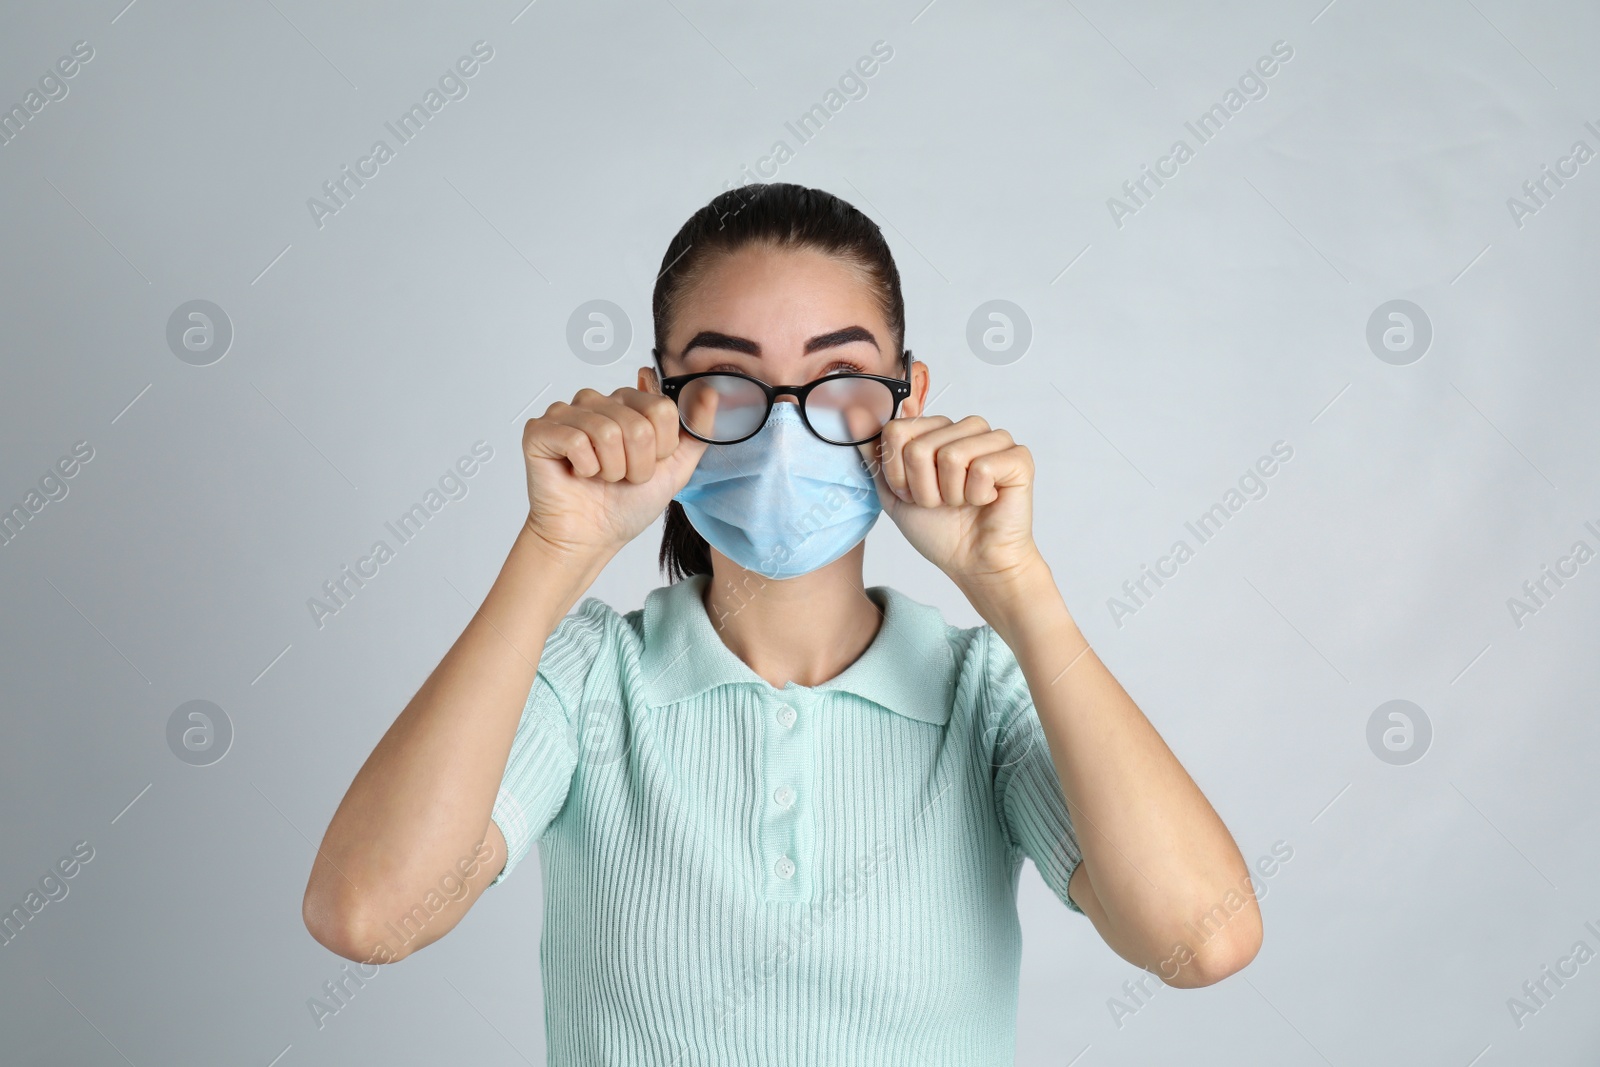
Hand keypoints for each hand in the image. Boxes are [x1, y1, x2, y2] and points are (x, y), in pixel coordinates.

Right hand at [522, 386, 706, 563]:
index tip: (647, 464)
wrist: (591, 537)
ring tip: (600, 477)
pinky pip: (576, 440)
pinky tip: (577, 474)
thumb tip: (711, 391)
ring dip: (611, 470)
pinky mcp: (540, 430)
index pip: (661, 408)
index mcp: (628, 403)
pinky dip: (584, 468)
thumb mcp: (675, 468)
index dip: (661, 448)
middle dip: (637, 465)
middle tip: (621, 477)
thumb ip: (696, 430)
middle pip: (637, 424)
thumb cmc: (625, 503)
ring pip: (607, 433)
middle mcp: (597, 401)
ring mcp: (566, 412)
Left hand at [860, 413, 1043, 589]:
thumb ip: (874, 455)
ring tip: (963, 503)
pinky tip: (986, 501)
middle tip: (941, 503)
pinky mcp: (1018, 457)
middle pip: (920, 445)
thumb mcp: (893, 493)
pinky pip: (982, 468)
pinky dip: (977, 496)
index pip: (897, 430)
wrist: (973, 562)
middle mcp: (965, 428)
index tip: (912, 494)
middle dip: (923, 488)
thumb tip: (850, 413)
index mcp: (936, 430)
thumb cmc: (939, 530)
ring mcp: (994, 439)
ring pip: (951, 455)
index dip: (898, 473)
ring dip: (950, 493)